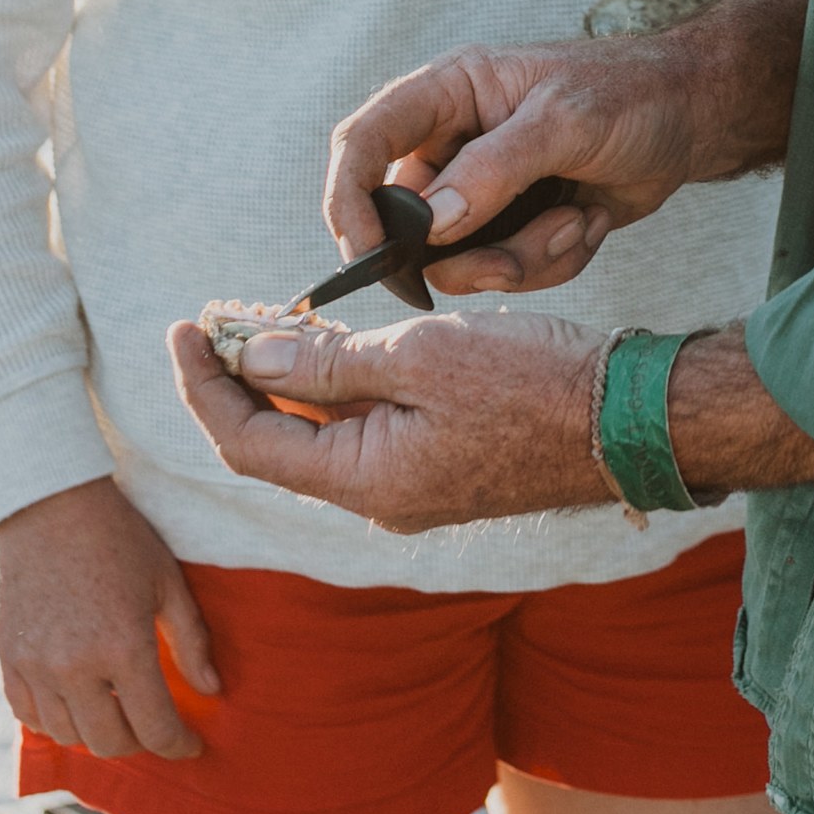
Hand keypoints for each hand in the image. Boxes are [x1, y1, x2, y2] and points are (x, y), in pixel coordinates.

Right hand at [0, 477, 219, 759]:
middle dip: (140, 742)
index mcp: (123, 647)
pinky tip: (77, 703)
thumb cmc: (118, 537)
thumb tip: (211, 690)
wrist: (48, 504)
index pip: (155, 728)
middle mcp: (75, 667)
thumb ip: (191, 642)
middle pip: (109, 743)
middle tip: (154, 726)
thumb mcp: (166, 583)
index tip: (190, 744)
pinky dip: (56, 721)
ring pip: (69, 736)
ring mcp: (35, 667)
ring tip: (117, 711)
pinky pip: (30, 716)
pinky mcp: (7, 659)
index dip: (178, 745)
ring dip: (98, 733)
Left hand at [170, 311, 612, 533]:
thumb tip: (253, 354)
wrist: (631, 417)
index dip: (204, 385)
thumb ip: (329, 362)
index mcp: (366, 482)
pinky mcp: (442, 465)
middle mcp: (381, 498)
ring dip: (289, 378)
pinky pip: (365, 431)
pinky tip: (336, 343)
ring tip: (266, 317)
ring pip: (322, 435)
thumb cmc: (535, 384)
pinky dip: (337, 386)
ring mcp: (413, 486)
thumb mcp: (422, 356)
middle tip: (218, 315)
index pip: (249, 442)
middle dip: (239, 376)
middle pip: (278, 443)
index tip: (183, 328)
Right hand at [325, 0, 809, 293]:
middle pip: (407, 224)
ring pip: (461, 261)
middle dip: (466, 255)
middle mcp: (453, 143)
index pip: (363, 143)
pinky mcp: (514, 226)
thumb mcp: (566, 123)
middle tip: (511, 261)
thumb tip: (429, 224)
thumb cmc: (631, 96)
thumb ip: (496, 170)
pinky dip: (552, 259)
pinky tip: (590, 220)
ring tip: (577, 219)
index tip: (370, 256)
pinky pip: (507, 272)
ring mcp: (482, 190)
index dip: (349, 200)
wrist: (692, 119)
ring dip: (523, 257)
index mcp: (448, 94)